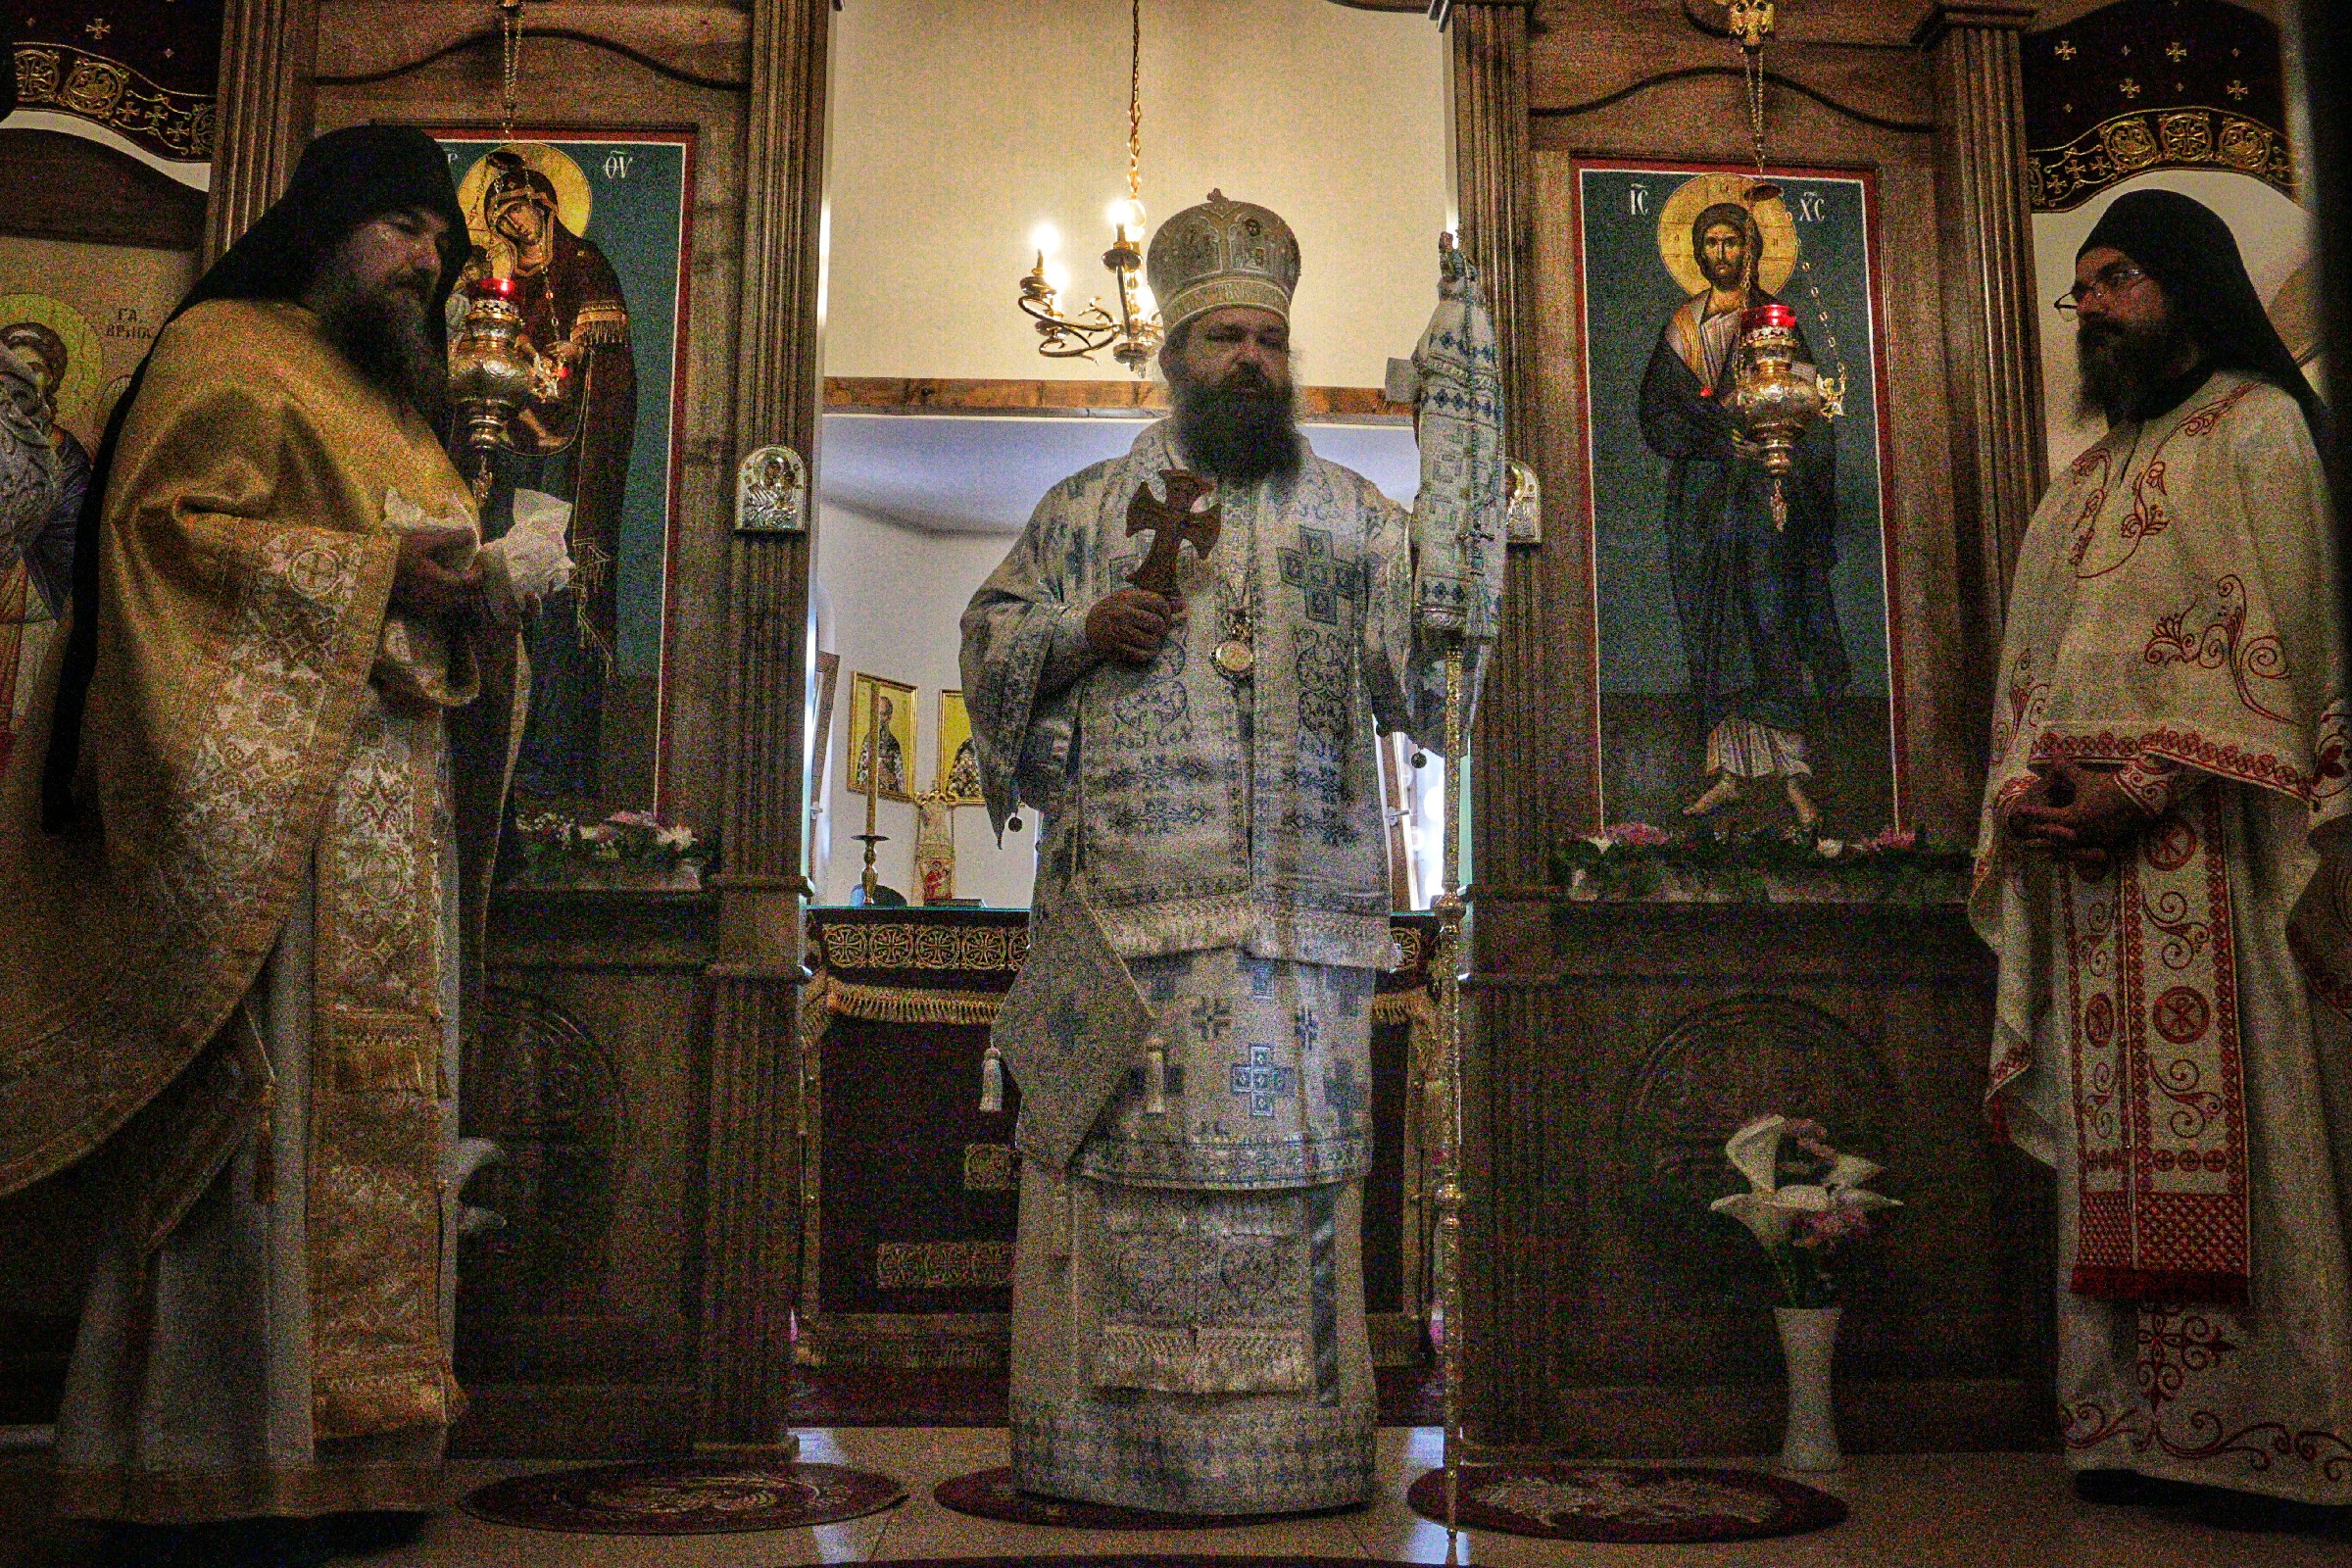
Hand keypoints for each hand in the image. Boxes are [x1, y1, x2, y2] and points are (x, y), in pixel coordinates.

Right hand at [390, 524, 479, 618]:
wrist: (370, 571)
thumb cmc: (398, 554)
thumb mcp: (424, 541)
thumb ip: (450, 539)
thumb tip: (472, 535)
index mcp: (442, 582)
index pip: (471, 583)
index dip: (479, 573)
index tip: (477, 563)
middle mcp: (438, 599)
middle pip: (466, 598)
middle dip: (471, 587)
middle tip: (469, 571)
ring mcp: (428, 608)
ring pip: (454, 607)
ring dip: (460, 596)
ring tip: (456, 580)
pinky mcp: (419, 611)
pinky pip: (441, 612)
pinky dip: (447, 603)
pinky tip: (441, 590)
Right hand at [1085, 588, 1183, 664]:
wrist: (1088, 627)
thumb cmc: (1114, 610)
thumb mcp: (1131, 599)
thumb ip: (1156, 601)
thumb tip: (1183, 604)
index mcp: (1127, 598)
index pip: (1159, 603)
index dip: (1167, 612)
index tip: (1163, 616)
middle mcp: (1123, 614)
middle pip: (1158, 624)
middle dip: (1162, 628)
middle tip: (1158, 630)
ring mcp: (1118, 632)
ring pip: (1152, 641)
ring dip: (1155, 642)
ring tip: (1151, 639)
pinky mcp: (1116, 648)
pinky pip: (1142, 655)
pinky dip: (1148, 654)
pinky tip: (1145, 649)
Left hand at [2007, 760, 2151, 867]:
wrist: (2140, 798)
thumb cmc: (2109, 786)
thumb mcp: (2085, 779)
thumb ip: (2066, 770)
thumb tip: (2053, 754)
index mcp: (2072, 817)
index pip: (2046, 816)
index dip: (2033, 813)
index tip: (2020, 811)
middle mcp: (2080, 832)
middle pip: (2053, 838)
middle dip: (2040, 837)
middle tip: (2025, 839)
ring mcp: (2093, 840)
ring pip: (2068, 848)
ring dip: (2054, 848)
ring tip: (2042, 851)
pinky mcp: (2105, 844)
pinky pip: (2084, 851)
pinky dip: (2072, 853)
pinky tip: (2067, 854)